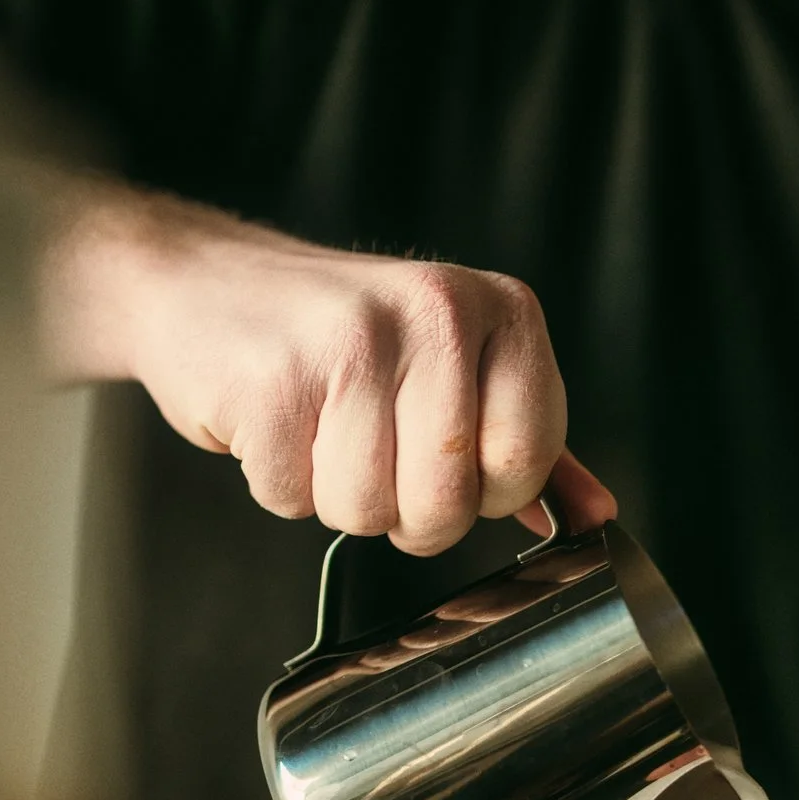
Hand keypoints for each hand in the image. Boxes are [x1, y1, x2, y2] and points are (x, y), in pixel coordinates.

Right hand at [45, 180, 613, 553]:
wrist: (203, 282)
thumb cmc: (337, 335)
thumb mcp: (451, 366)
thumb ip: (524, 440)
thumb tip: (594, 516)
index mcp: (498, 308)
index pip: (527, 460)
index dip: (483, 490)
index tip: (447, 455)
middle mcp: (436, 312)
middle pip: (447, 503)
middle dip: (405, 513)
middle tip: (374, 454)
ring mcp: (351, 344)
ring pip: (365, 512)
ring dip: (334, 496)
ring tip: (319, 427)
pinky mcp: (273, 383)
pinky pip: (292, 499)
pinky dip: (277, 481)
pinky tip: (275, 420)